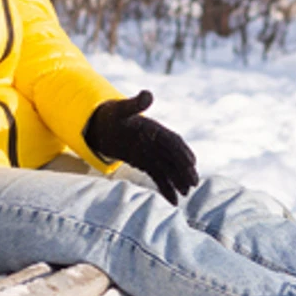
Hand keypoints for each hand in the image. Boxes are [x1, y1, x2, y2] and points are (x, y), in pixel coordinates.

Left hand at [83, 91, 199, 203]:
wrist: (102, 125)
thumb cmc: (112, 115)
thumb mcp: (121, 109)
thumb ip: (135, 104)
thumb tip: (147, 94)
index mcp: (155, 129)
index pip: (173, 141)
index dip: (182, 152)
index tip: (191, 163)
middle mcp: (156, 143)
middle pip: (174, 157)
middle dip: (184, 170)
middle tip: (194, 183)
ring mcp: (152, 154)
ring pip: (169, 169)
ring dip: (178, 180)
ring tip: (187, 194)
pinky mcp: (145, 164)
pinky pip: (158, 177)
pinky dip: (166, 188)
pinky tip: (174, 202)